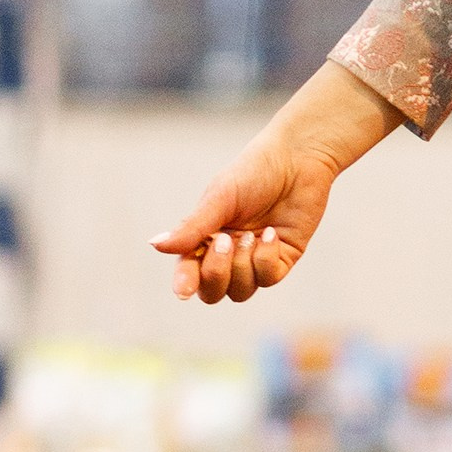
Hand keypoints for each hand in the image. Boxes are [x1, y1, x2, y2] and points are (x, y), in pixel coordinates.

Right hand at [153, 63, 402, 303]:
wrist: (297, 160)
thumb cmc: (253, 173)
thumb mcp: (219, 199)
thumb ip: (191, 227)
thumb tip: (155, 245)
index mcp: (205, 239)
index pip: (189, 272)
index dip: (185, 283)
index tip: (183, 291)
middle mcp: (228, 255)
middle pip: (213, 291)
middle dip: (216, 274)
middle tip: (225, 241)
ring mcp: (255, 259)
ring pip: (241, 291)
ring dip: (242, 266)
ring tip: (250, 235)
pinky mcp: (283, 258)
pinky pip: (269, 277)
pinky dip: (266, 259)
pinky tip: (272, 233)